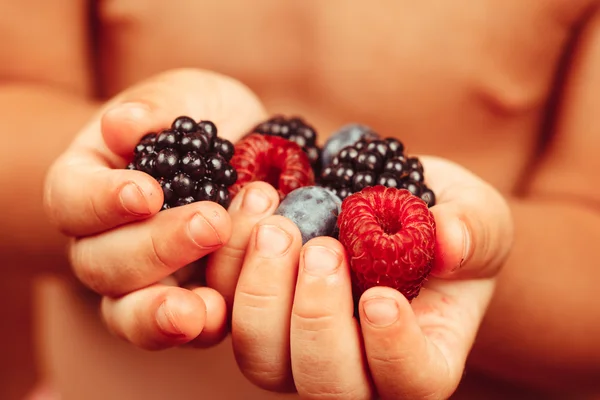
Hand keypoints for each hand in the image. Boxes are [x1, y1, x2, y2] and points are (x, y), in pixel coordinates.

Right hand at [43, 68, 274, 349]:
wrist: (248, 150)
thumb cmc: (203, 120)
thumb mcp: (187, 96)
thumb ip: (158, 108)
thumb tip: (124, 124)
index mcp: (92, 183)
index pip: (73, 198)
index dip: (103, 201)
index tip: (146, 192)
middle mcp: (106, 239)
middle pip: (102, 263)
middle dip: (155, 248)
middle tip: (211, 223)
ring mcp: (144, 280)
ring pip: (128, 311)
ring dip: (162, 311)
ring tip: (199, 307)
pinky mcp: (187, 303)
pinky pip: (179, 329)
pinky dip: (197, 328)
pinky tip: (218, 316)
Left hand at [230, 156, 512, 398]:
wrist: (388, 207)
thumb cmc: (441, 222)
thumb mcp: (476, 216)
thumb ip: (472, 231)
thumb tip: (449, 240)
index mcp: (424, 356)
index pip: (413, 382)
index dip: (394, 351)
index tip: (379, 296)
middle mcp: (357, 369)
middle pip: (327, 385)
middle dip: (317, 318)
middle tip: (321, 248)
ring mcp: (298, 348)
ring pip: (263, 359)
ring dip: (262, 294)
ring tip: (276, 226)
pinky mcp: (257, 315)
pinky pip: (225, 311)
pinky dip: (228, 264)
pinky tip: (253, 208)